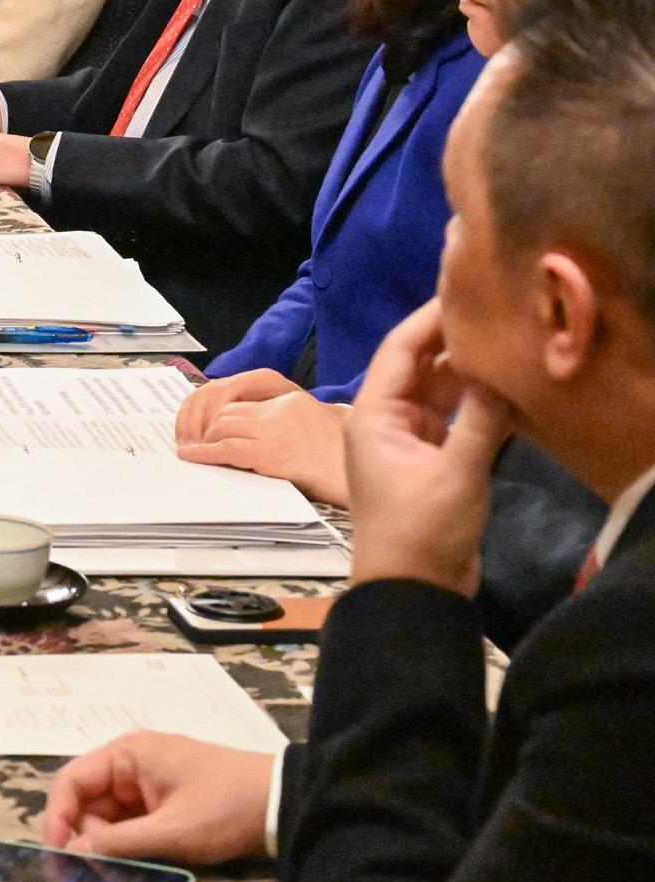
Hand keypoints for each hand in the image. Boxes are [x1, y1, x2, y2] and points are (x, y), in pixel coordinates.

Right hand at [43, 732, 275, 864]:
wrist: (284, 804)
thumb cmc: (227, 808)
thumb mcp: (173, 830)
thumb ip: (121, 842)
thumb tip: (75, 851)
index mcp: (128, 754)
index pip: (73, 780)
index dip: (58, 816)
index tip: (58, 852)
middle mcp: (131, 763)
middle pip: (89, 801)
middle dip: (90, 835)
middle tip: (101, 869)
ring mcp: (148, 782)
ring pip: (109, 815)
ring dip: (112, 843)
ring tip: (128, 868)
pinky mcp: (163, 801)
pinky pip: (131, 821)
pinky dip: (130, 842)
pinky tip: (142, 860)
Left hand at [177, 373, 349, 504]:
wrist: (365, 478)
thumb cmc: (344, 463)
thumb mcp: (314, 429)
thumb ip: (283, 424)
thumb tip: (243, 433)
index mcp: (293, 400)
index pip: (242, 399)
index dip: (219, 416)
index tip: (208, 429)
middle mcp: (283, 408)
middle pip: (226, 412)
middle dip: (208, 428)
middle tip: (199, 444)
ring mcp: (276, 429)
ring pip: (222, 426)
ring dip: (205, 441)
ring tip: (197, 454)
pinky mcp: (270, 453)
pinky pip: (226, 448)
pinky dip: (205, 453)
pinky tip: (193, 458)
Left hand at [345, 298, 511, 592]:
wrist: (415, 589)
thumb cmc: (421, 530)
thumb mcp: (456, 472)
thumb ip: (481, 420)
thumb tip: (500, 371)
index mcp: (374, 414)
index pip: (400, 351)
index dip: (429, 320)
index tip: (464, 292)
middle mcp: (388, 419)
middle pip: (420, 365)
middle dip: (452, 339)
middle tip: (496, 310)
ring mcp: (411, 439)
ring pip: (440, 389)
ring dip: (468, 369)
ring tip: (507, 340)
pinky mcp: (434, 459)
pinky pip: (455, 416)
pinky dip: (478, 401)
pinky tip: (507, 385)